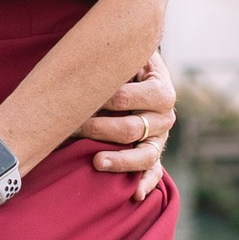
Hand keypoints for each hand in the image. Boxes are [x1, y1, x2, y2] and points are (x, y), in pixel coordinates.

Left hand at [87, 46, 175, 201]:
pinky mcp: (155, 154)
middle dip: (99, 128)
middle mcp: (166, 114)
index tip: (78, 100)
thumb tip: (90, 45)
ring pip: (144, 154)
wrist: (140, 72)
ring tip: (96, 162)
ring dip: (120, 160)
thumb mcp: (126, 53)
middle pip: (132, 127)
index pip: (129, 97)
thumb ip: (117, 51)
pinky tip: (134, 194)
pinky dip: (146, 183)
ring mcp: (161, 137)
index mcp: (160, 88)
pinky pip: (155, 172)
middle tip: (72, 128)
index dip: (103, 99)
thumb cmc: (123, 63)